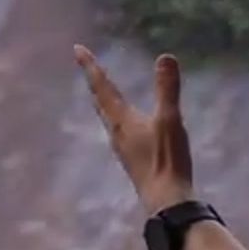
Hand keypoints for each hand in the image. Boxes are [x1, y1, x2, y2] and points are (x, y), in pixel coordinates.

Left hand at [75, 46, 196, 214]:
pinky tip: (126, 122)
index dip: (91, 67)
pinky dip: (116, 114)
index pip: (103, 87)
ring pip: (107, 116)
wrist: (165, 200)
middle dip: (95, 82)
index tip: (77, 49)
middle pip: (100, 102)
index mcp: (122, 120)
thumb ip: (168, 89)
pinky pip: (118, 128)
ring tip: (102, 90)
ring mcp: (123, 146)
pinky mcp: (131, 157)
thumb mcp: (170, 121)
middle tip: (88, 66)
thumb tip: (165, 57)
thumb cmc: (167, 160)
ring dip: (103, 99)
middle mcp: (116, 132)